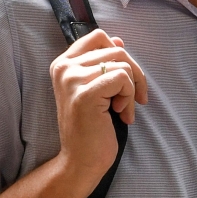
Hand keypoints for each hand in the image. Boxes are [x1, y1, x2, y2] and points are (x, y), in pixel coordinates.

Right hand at [50, 29, 148, 183]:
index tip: (125, 77)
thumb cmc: (92, 126)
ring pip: (123, 64)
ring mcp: (72, 79)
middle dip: (134, 75)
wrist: (81, 161)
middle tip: (133, 99)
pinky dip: (129, 96)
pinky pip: (123, 78)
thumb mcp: (96, 88)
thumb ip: (103, 63)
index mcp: (62, 64)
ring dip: (132, 90)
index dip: (119, 53)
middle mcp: (63, 68)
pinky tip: (120, 114)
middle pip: (116, 50)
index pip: (98, 36)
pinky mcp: (86, 93)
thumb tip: (118, 39)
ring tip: (122, 111)